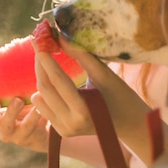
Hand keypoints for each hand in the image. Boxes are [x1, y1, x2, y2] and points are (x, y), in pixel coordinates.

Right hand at [0, 96, 48, 152]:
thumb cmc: (21, 110)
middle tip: (18, 100)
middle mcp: (7, 131)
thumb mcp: (14, 104)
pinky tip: (49, 109)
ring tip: (38, 106)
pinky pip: (41, 128)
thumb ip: (11, 93)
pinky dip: (45, 117)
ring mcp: (22, 136)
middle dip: (11, 112)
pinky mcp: (37, 138)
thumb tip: (12, 65)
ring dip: (32, 117)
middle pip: (6, 125)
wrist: (39, 130)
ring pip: (26, 128)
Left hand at [32, 37, 158, 165]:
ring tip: (43, 56)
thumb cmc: (120, 95)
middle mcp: (70, 123)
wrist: (129, 124)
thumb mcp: (103, 74)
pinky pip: (44, 107)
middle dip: (40, 64)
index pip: (57, 80)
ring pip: (41, 97)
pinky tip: (46, 75)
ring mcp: (64, 129)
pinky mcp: (61, 130)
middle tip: (38, 43)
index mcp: (83, 110)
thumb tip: (61, 37)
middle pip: (45, 88)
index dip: (46, 59)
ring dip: (40, 75)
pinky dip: (43, 90)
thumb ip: (81, 56)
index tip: (39, 40)